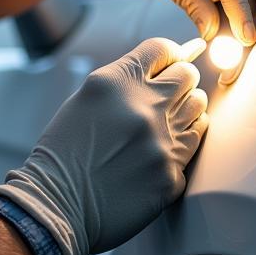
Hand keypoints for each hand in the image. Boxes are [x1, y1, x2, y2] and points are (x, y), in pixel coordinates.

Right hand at [0, 37, 208, 254]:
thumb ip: (123, 80)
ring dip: (186, 109)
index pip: (162, 49)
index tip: (169, 62)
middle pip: (188, 74)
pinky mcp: (171, 175)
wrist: (56, 205)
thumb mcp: (85, 99)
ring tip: (166, 120)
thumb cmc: (64, 153)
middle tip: (168, 93)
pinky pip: (192, 146)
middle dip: (180, 79)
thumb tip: (159, 67)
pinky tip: (162, 150)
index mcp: (116, 83)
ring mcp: (161, 142)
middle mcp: (144, 107)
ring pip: (198, 108)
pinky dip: (181, 144)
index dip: (169, 54)